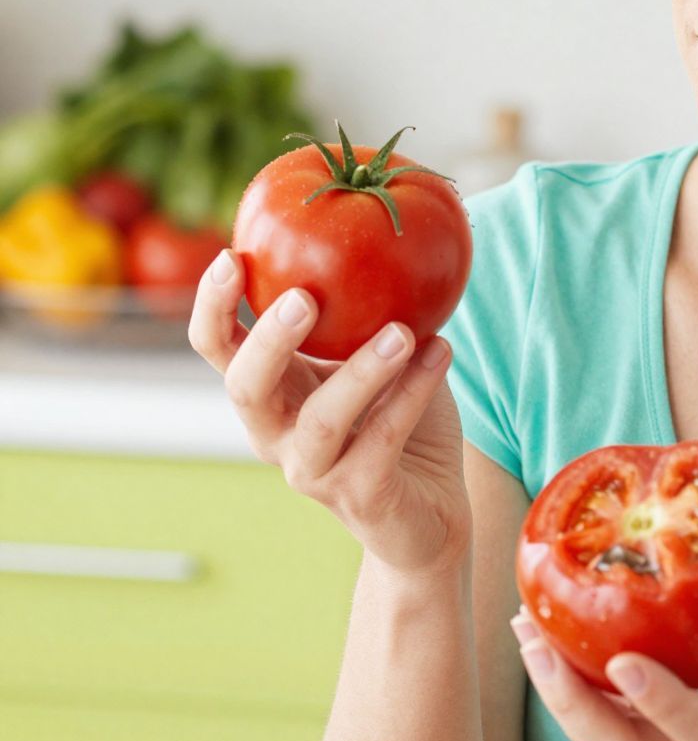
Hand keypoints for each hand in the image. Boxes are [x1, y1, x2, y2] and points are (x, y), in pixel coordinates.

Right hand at [188, 248, 472, 575]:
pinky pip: (383, 441)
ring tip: (402, 331)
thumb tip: (385, 223)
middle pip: (246, 387)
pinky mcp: (361, 496)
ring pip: (321, 422)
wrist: (430, 517)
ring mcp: (314, 471)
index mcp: (269, 393)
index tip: (232, 255)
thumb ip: (368, 308)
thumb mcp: (376, 358)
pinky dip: (414, 393)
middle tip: (303, 297)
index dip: (213, 306)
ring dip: (361, 371)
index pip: (217, 348)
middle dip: (268, 341)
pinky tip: (442, 351)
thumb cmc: (400, 424)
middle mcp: (276, 434)